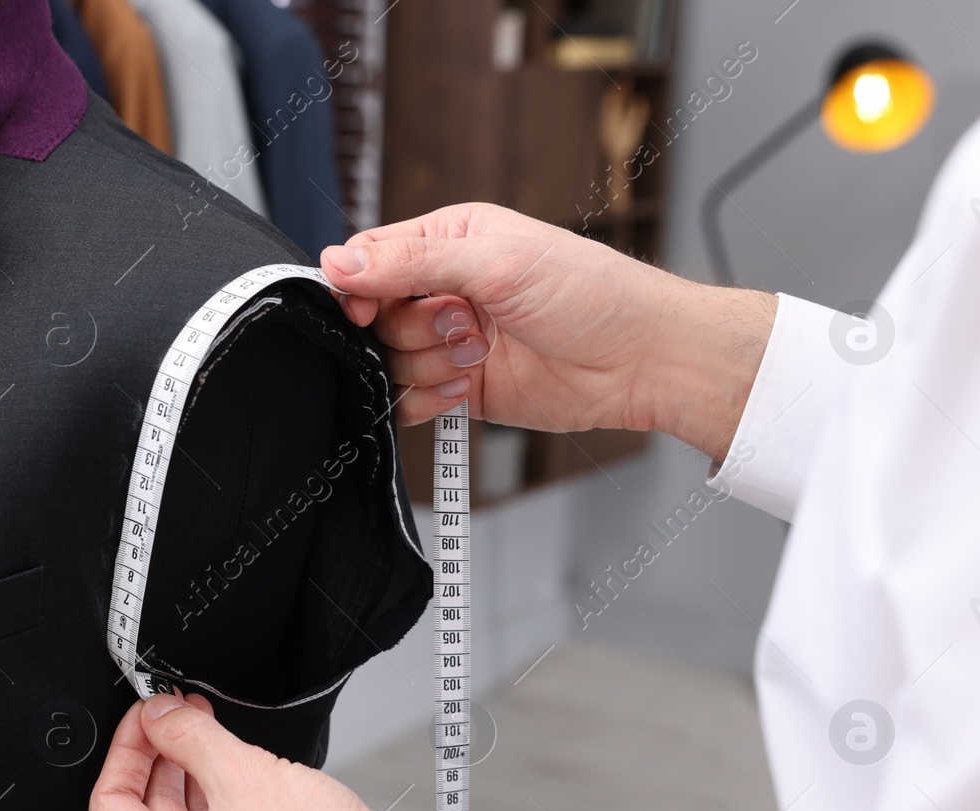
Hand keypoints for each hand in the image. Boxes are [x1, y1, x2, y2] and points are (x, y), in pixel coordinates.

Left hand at [89, 693, 454, 810]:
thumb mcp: (239, 773)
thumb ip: (185, 735)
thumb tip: (160, 715)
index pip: (110, 805)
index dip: (127, 748)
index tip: (146, 716)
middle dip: (163, 758)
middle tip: (178, 714)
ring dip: (193, 780)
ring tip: (210, 734)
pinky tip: (237, 774)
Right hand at [320, 202, 777, 463]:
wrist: (640, 361)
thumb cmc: (592, 295)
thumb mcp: (496, 262)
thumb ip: (412, 263)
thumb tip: (338, 262)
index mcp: (448, 241)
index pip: (369, 259)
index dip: (358, 289)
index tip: (369, 310)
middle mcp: (445, 290)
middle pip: (374, 317)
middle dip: (411, 329)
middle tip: (461, 325)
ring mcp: (451, 342)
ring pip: (391, 362)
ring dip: (428, 365)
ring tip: (477, 355)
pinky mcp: (461, 387)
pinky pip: (410, 400)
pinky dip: (429, 400)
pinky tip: (467, 387)